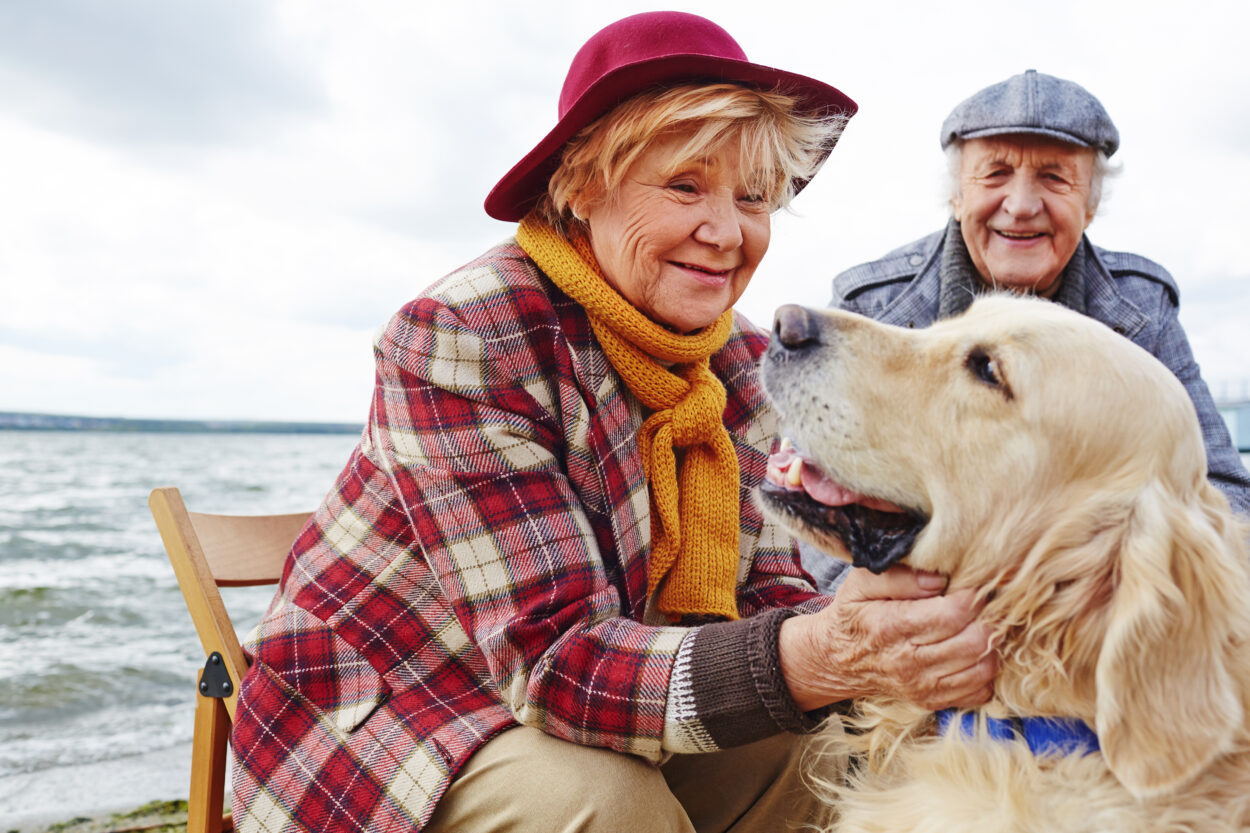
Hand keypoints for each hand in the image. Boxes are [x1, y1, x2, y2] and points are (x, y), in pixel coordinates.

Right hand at [779, 565, 996, 711]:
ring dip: (989, 644)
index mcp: (890, 626)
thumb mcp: (861, 583)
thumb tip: (939, 579)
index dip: (972, 595)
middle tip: (982, 604)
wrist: (837, 659)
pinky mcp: (933, 701)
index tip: (973, 584)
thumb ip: (899, 576)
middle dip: (987, 617)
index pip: (953, 614)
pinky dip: (984, 670)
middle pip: (974, 641)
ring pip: (983, 667)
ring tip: (978, 625)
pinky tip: (971, 651)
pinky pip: (980, 691)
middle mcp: (907, 662)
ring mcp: (922, 686)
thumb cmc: (855, 614)